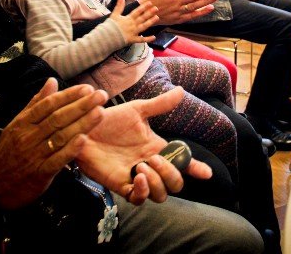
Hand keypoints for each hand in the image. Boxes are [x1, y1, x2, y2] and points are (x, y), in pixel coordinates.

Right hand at [0, 79, 107, 209]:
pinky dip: (70, 150)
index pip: (49, 105)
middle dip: (82, 106)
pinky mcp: (40, 174)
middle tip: (101, 96)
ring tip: (100, 112)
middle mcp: (29, 137)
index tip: (87, 88)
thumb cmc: (10, 151)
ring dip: (82, 124)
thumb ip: (37, 103)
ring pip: (60, 137)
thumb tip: (52, 80)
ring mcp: (34, 155)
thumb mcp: (18, 124)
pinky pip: (56, 161)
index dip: (69, 95)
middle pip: (58, 118)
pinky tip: (84, 140)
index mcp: (24, 123)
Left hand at [77, 87, 211, 204]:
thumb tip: (181, 90)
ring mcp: (136, 177)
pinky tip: (137, 176)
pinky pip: (138, 199)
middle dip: (173, 174)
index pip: (182, 162)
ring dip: (157, 182)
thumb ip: (160, 104)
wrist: (85, 128)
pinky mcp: (120, 185)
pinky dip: (143, 190)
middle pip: (175, 183)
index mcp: (157, 148)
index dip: (195, 168)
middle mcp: (150, 165)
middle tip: (156, 158)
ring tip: (142, 166)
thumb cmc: (110, 120)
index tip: (206, 172)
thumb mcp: (137, 110)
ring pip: (160, 195)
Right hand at [110, 0, 158, 42]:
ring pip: (144, 26)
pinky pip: (141, 39)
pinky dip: (148, 39)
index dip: (144, 7)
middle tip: (157, 8)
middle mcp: (132, 24)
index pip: (137, 11)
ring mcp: (133, 32)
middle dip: (150, 13)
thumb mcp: (114, 15)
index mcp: (128, 18)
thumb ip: (119, 6)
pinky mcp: (133, 40)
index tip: (150, 3)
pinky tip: (154, 37)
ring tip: (157, 18)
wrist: (107, 37)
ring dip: (151, 22)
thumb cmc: (110, 26)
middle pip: (142, 18)